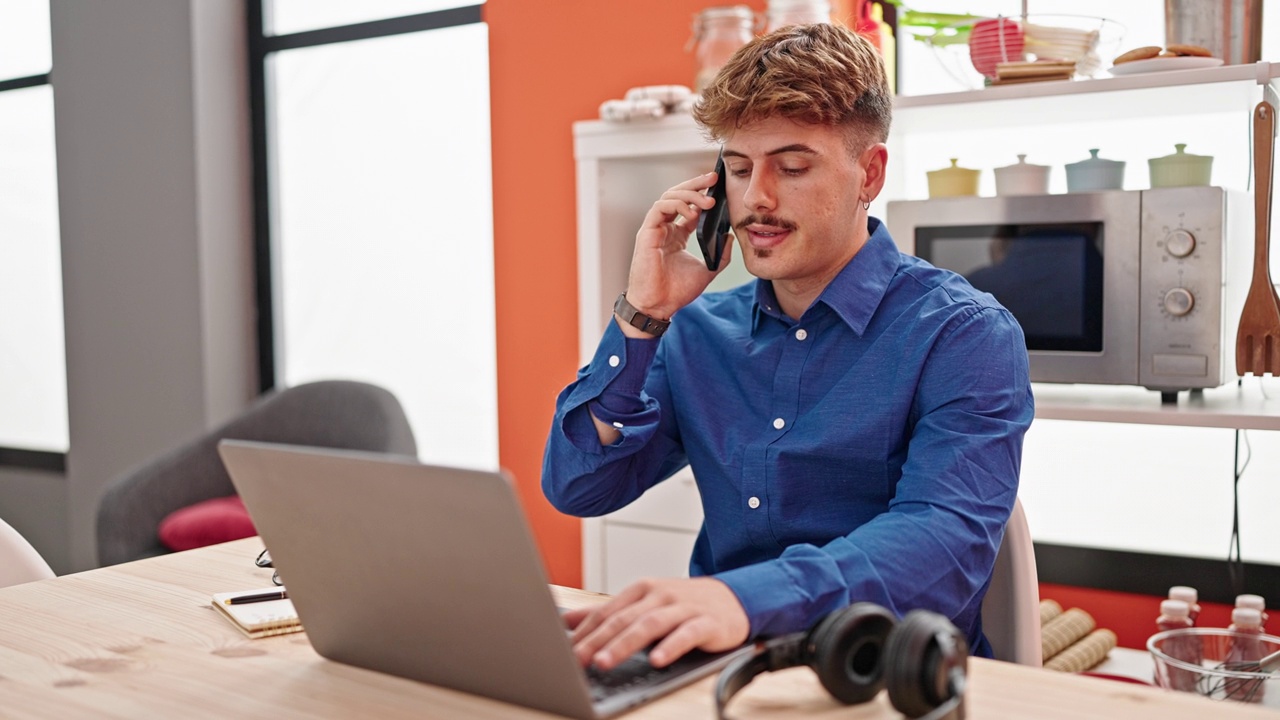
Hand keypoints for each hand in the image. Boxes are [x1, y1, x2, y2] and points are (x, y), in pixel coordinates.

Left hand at [563, 577, 748, 669]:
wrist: (733, 598)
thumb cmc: (683, 603)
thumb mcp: (644, 603)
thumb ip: (607, 612)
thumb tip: (568, 620)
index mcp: (641, 590)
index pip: (607, 612)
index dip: (585, 632)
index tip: (566, 650)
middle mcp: (660, 595)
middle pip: (623, 619)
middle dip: (598, 640)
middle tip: (577, 659)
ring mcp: (683, 607)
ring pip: (649, 625)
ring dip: (625, 644)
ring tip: (606, 661)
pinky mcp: (706, 622)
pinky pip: (686, 635)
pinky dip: (670, 646)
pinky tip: (656, 660)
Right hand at [622, 172, 732, 323]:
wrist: (658, 306)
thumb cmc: (676, 291)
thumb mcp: (707, 271)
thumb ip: (721, 255)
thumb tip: (730, 236)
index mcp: (677, 235)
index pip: (688, 206)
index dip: (702, 194)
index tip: (719, 187)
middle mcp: (665, 228)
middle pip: (678, 196)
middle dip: (696, 184)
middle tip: (714, 178)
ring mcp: (655, 229)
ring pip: (669, 197)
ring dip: (689, 194)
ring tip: (708, 201)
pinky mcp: (647, 233)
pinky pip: (660, 208)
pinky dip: (676, 205)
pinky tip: (692, 212)